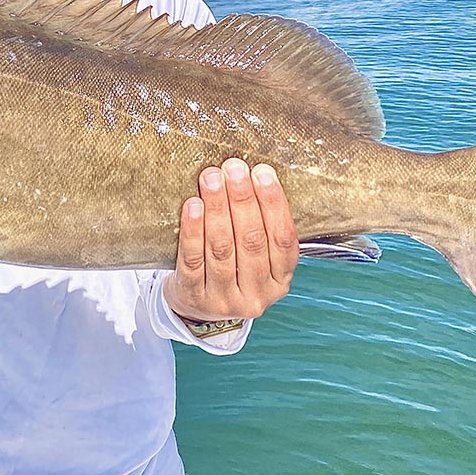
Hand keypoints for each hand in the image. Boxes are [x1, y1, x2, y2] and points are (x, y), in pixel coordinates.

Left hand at [164, 158, 298, 322]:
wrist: (196, 305)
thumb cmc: (231, 267)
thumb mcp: (258, 256)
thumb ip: (262, 225)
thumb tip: (256, 173)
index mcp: (280, 280)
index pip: (283, 239)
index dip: (273, 204)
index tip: (263, 173)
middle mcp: (257, 294)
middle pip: (251, 241)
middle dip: (243, 199)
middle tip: (233, 168)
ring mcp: (225, 300)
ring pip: (222, 249)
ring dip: (217, 208)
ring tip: (212, 179)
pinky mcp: (194, 298)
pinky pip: (193, 260)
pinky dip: (193, 231)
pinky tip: (193, 207)